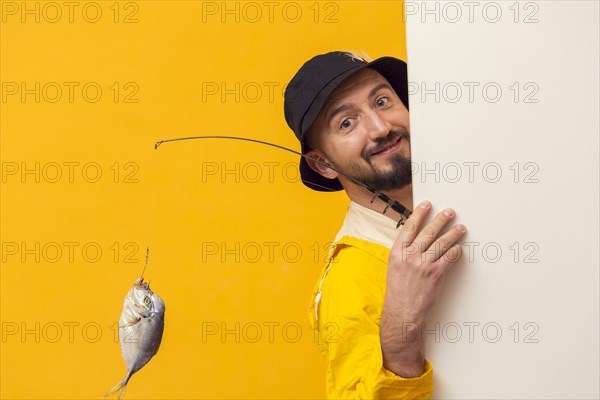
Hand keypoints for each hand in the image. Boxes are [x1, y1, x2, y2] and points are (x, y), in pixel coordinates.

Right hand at [380, 200, 466, 376]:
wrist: (402, 311)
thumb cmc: (398, 291)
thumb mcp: (394, 267)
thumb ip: (404, 252)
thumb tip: (415, 239)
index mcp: (397, 252)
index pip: (410, 227)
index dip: (419, 214)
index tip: (427, 205)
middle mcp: (410, 256)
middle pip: (428, 232)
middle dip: (441, 220)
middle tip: (450, 213)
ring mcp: (423, 264)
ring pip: (442, 243)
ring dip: (453, 234)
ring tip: (460, 228)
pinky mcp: (435, 274)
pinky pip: (449, 258)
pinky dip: (455, 251)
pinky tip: (459, 247)